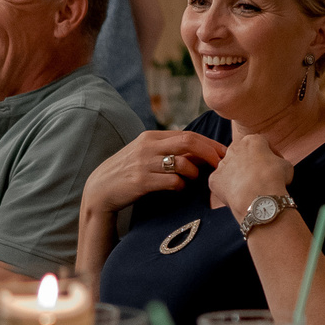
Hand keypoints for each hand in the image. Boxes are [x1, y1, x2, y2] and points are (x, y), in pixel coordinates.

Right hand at [82, 130, 229, 215]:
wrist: (100, 189)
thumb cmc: (128, 172)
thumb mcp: (145, 154)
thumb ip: (168, 150)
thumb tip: (199, 152)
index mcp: (151, 137)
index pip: (188, 134)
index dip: (210, 144)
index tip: (224, 154)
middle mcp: (148, 146)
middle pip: (189, 142)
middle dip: (210, 153)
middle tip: (222, 165)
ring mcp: (144, 163)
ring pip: (183, 163)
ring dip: (195, 173)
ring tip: (194, 179)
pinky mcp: (141, 181)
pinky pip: (172, 182)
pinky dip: (181, 186)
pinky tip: (179, 189)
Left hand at [210, 132, 294, 222]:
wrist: (259, 198)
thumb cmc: (274, 180)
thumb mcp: (286, 165)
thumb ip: (278, 160)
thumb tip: (277, 166)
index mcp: (252, 140)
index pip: (261, 144)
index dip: (269, 156)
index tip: (274, 167)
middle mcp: (234, 148)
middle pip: (242, 154)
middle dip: (250, 164)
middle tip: (259, 178)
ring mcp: (222, 164)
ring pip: (230, 168)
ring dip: (237, 176)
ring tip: (248, 189)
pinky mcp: (214, 179)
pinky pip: (220, 183)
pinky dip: (228, 189)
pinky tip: (237, 196)